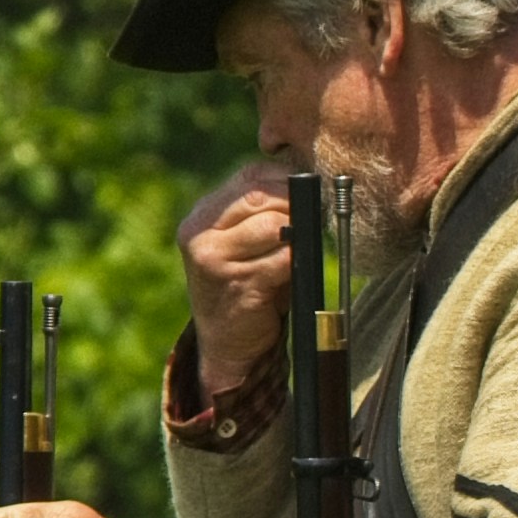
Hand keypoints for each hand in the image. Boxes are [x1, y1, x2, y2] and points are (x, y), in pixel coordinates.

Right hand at [177, 164, 296, 386]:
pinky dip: (298, 261)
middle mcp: (199, 231)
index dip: (287, 178)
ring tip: (304, 245)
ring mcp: (213, 258)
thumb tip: (311, 181)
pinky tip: (296, 270)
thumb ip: (268, 211)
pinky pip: (282, 259)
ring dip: (300, 233)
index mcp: (203, 215)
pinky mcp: (236, 283)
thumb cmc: (250, 285)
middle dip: (297, 202)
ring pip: (274, 225)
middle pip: (260, 196)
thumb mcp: (251, 242)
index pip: (249, 176)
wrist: (228, 341)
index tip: (313, 188)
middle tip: (319, 213)